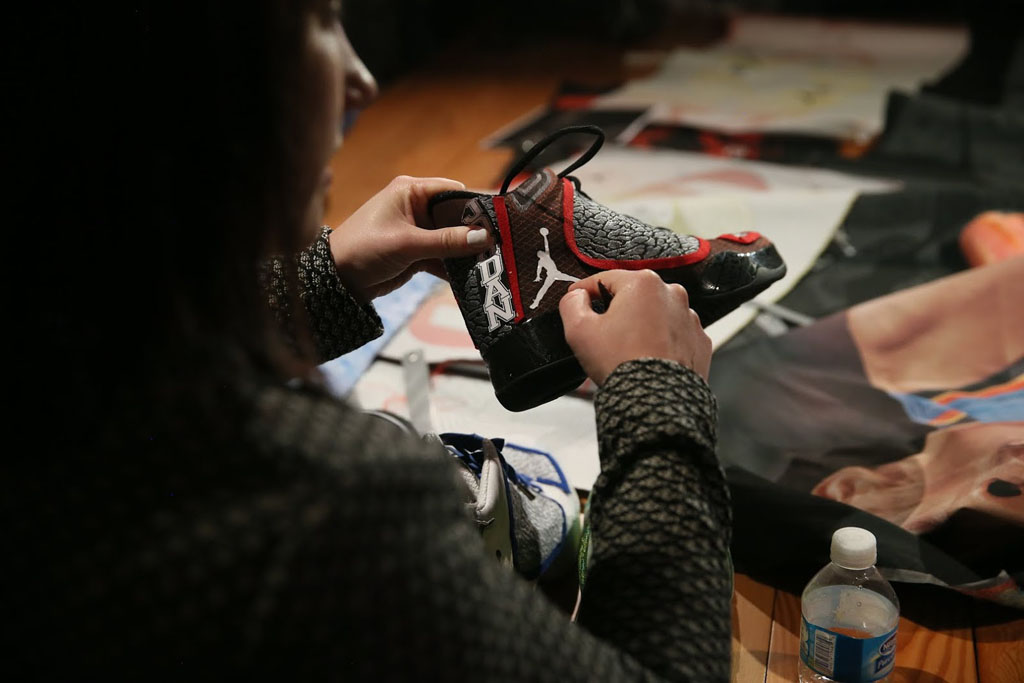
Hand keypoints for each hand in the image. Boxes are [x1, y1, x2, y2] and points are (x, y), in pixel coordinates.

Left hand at [329, 176, 491, 300]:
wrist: (337, 280)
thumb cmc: (363, 249)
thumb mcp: (407, 244)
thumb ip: (446, 242)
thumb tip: (483, 237)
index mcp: (411, 192)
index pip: (454, 192)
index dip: (476, 206)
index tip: (499, 224)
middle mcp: (417, 207)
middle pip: (457, 217)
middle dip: (475, 233)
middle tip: (499, 248)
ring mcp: (418, 231)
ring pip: (452, 239)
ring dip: (466, 253)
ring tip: (490, 265)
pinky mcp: (417, 252)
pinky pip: (444, 257)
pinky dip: (455, 267)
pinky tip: (471, 277)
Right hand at [559, 270, 711, 385]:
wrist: (656, 400)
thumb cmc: (621, 362)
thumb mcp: (579, 330)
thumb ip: (572, 304)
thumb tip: (576, 296)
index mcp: (643, 284)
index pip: (606, 279)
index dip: (586, 290)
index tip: (577, 299)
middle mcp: (672, 294)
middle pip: (633, 296)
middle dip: (617, 310)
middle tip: (602, 332)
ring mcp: (689, 318)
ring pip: (656, 315)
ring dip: (641, 326)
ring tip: (626, 349)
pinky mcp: (699, 341)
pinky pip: (674, 335)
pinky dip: (661, 342)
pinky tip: (647, 357)